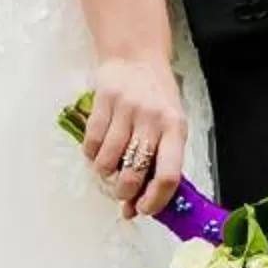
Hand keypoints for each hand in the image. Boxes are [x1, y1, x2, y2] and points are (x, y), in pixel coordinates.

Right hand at [83, 55, 187, 219]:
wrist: (137, 56)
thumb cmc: (156, 98)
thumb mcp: (170, 125)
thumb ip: (159, 163)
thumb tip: (137, 207)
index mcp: (176, 128)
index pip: (169, 175)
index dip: (154, 201)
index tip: (142, 210)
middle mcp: (153, 119)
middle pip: (134, 173)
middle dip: (123, 192)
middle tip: (121, 190)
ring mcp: (127, 109)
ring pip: (107, 162)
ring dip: (104, 173)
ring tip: (109, 165)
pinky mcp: (104, 101)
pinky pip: (91, 144)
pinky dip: (91, 154)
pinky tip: (99, 147)